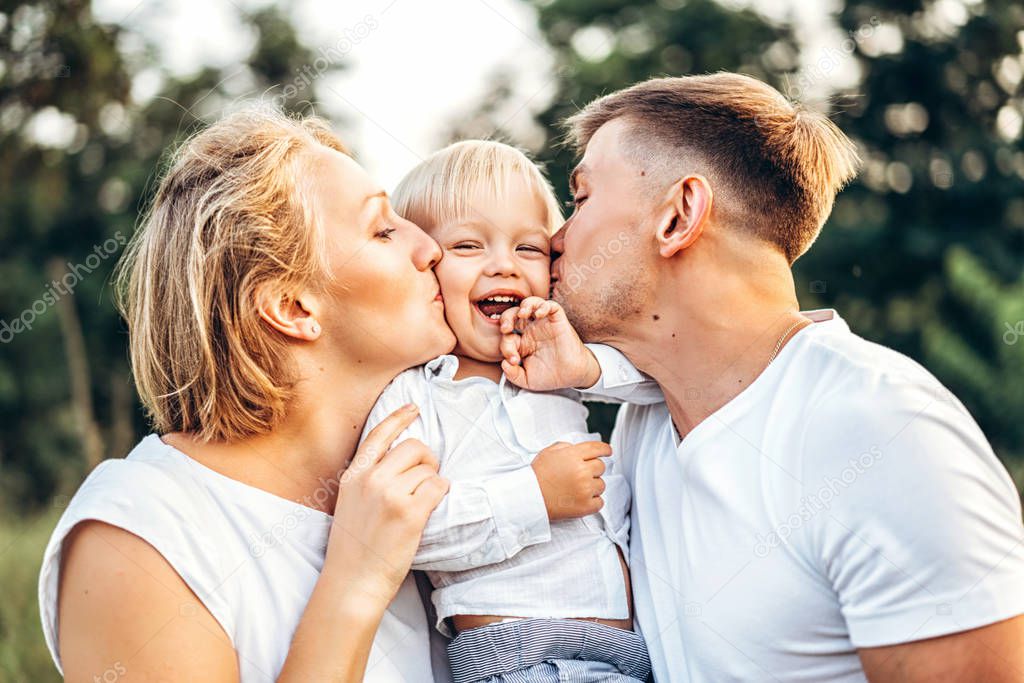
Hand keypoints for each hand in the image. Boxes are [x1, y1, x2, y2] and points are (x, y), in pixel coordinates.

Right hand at [327, 404, 448, 605]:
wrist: (353, 582)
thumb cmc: (354, 547)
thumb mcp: (350, 503)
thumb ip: (369, 479)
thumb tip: (400, 460)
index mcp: (354, 476)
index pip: (379, 434)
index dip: (399, 417)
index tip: (414, 408)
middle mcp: (371, 480)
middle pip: (414, 447)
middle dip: (427, 461)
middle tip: (425, 481)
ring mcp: (390, 495)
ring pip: (429, 469)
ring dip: (433, 483)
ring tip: (422, 503)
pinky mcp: (410, 513)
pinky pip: (438, 487)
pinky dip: (441, 495)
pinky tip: (430, 509)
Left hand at [499, 296, 600, 390]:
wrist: (572, 376)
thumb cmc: (550, 376)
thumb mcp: (527, 380)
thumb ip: (513, 375)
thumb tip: (503, 364)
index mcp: (521, 342)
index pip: (506, 337)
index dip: (505, 347)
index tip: (514, 361)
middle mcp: (530, 330)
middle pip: (512, 315)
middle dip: (506, 319)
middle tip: (506, 329)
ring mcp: (543, 324)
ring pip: (530, 304)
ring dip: (524, 306)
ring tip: (522, 314)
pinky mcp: (557, 321)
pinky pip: (550, 305)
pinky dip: (543, 306)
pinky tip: (539, 314)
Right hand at [531, 440, 610, 519]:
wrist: (529, 497)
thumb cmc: (538, 475)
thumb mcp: (549, 452)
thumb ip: (566, 447)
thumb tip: (581, 450)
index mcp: (573, 456)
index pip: (597, 448)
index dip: (605, 449)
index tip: (608, 451)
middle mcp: (581, 471)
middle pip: (601, 467)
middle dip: (592, 470)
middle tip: (580, 475)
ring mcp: (584, 489)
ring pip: (601, 485)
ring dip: (593, 486)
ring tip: (576, 489)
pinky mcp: (585, 506)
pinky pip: (600, 502)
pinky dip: (593, 502)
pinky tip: (580, 500)